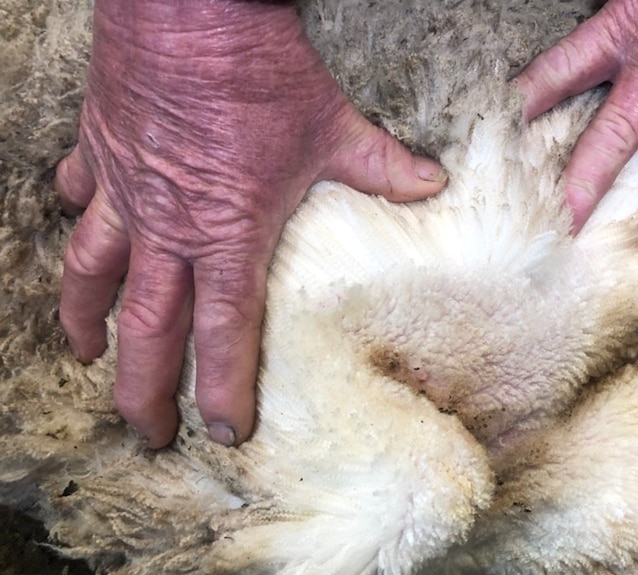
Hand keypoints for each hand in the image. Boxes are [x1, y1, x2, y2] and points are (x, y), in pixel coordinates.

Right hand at [56, 0, 446, 448]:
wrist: (192, 9)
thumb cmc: (261, 72)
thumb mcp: (333, 127)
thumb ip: (381, 167)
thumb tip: (432, 184)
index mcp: (227, 232)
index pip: (224, 332)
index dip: (222, 388)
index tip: (223, 430)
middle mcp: (168, 224)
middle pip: (146, 327)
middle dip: (142, 388)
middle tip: (145, 429)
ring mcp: (125, 189)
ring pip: (91, 273)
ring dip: (87, 320)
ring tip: (87, 353)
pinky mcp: (99, 149)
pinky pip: (78, 195)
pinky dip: (78, 218)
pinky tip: (80, 229)